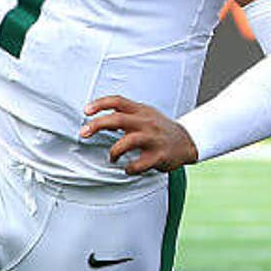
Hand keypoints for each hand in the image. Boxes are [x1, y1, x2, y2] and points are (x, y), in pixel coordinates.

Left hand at [81, 96, 198, 174]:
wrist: (187, 141)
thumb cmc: (160, 129)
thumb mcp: (145, 115)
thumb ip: (125, 115)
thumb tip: (99, 121)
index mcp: (141, 111)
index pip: (118, 101)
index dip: (100, 103)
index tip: (86, 110)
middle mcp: (146, 122)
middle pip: (118, 119)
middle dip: (97, 125)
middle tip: (83, 133)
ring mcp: (153, 139)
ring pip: (128, 141)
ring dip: (114, 151)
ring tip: (112, 157)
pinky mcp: (159, 156)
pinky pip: (139, 164)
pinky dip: (129, 168)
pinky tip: (128, 169)